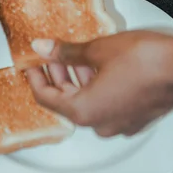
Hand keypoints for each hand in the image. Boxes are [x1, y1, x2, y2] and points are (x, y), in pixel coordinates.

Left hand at [26, 31, 172, 136]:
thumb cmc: (143, 59)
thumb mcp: (96, 49)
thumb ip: (65, 52)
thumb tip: (42, 48)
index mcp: (84, 111)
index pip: (46, 98)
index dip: (34, 78)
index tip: (29, 64)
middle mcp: (100, 124)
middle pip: (66, 101)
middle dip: (56, 75)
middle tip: (50, 54)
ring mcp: (120, 124)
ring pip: (87, 103)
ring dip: (76, 80)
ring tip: (73, 56)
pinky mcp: (135, 118)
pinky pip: (106, 105)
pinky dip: (96, 87)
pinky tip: (97, 66)